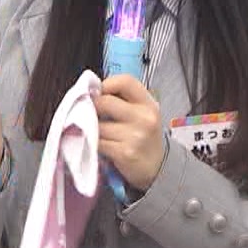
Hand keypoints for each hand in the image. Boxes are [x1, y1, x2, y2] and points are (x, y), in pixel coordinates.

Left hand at [96, 75, 166, 191]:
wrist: (157, 167)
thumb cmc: (144, 136)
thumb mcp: (143, 113)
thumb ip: (124, 100)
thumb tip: (92, 92)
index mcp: (149, 104)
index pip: (125, 81)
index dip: (106, 84)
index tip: (98, 93)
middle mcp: (144, 118)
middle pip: (105, 102)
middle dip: (92, 107)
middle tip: (92, 114)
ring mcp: (135, 136)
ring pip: (97, 124)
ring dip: (91, 128)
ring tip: (98, 132)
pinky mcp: (124, 153)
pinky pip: (97, 142)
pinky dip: (93, 143)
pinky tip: (100, 145)